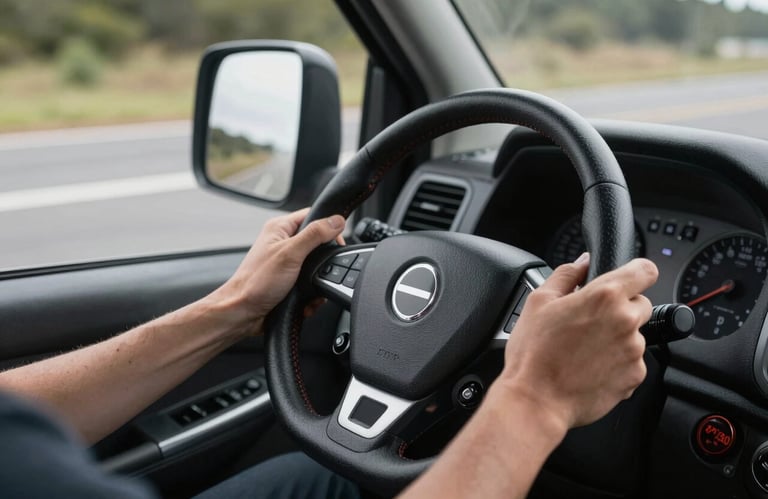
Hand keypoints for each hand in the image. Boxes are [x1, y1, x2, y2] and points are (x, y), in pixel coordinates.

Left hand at [207, 208, 344, 336]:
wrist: (243, 313)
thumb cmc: (256, 282)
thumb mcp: (290, 254)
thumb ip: (314, 235)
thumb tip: (337, 221)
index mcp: (280, 228)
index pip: (313, 216)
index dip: (329, 226)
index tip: (337, 241)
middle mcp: (283, 243)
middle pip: (318, 243)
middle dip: (324, 260)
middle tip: (323, 269)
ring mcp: (286, 263)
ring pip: (316, 266)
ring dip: (318, 280)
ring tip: (311, 288)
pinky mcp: (289, 281)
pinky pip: (310, 283)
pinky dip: (312, 293)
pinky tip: (307, 300)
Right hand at [498, 253, 657, 430]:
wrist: (536, 400)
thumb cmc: (533, 353)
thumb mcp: (539, 301)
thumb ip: (567, 274)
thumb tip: (583, 262)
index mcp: (604, 296)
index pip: (645, 271)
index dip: (637, 272)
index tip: (629, 278)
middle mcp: (626, 321)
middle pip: (641, 304)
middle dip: (620, 308)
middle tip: (590, 322)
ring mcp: (634, 351)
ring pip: (635, 335)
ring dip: (617, 338)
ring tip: (584, 350)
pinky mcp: (635, 377)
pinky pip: (632, 362)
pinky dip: (616, 363)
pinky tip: (590, 367)